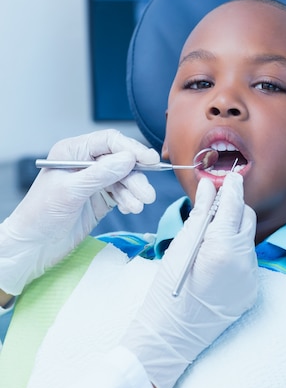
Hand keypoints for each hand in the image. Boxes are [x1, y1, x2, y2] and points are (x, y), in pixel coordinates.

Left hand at [0, 130, 158, 294]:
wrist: (33, 246)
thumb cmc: (40, 215)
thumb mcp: (71, 191)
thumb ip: (101, 173)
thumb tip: (129, 159)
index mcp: (73, 152)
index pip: (109, 142)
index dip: (131, 149)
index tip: (150, 161)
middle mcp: (85, 163)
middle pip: (121, 161)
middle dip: (135, 177)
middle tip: (146, 194)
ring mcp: (93, 181)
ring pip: (124, 179)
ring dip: (134, 192)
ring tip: (137, 206)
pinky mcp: (100, 199)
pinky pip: (121, 194)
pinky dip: (128, 201)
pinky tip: (129, 209)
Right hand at [122, 172, 257, 387]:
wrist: (172, 335)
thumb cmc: (168, 289)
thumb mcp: (181, 246)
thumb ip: (200, 214)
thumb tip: (209, 187)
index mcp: (224, 248)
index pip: (234, 205)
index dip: (231, 187)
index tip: (228, 175)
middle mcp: (245, 262)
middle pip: (247, 219)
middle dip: (234, 208)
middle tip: (214, 204)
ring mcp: (251, 278)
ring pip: (248, 240)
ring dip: (233, 231)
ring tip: (210, 235)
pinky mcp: (252, 290)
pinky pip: (248, 261)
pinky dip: (235, 252)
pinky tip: (216, 259)